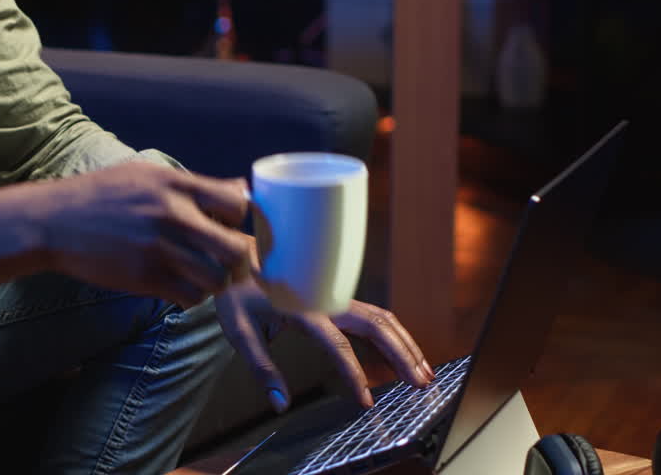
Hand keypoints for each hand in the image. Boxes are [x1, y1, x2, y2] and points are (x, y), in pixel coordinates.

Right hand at [32, 161, 251, 308]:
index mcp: (175, 185)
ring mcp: (159, 249)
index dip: (243, 219)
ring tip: (203, 275)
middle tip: (229, 261)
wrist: (52, 221)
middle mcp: (173, 215)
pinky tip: (181, 287)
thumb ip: (193, 184)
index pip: (238, 203)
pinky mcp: (145, 278)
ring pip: (217, 279)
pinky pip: (191, 297)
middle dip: (240, 259)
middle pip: (236, 249)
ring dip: (216, 282)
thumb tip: (242, 189)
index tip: (234, 226)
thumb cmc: (101, 195)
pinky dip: (192, 297)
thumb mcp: (146, 174)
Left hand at [216, 279, 433, 412]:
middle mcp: (327, 299)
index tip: (366, 402)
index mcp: (304, 307)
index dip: (354, 374)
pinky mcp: (338, 298)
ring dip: (405, 343)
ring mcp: (336, 296)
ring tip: (424, 371)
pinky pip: (372, 316)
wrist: (238, 255)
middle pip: (375, 325)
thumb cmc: (236, 293)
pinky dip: (393, 335)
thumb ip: (261, 367)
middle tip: (421, 383)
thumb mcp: (239, 330)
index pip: (338, 344)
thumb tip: (279, 404)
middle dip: (402, 354)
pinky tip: (402, 355)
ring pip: (381, 318)